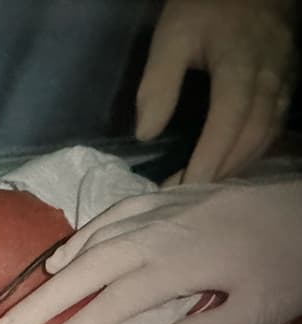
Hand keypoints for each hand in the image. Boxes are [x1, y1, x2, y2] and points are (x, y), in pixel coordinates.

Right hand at [0, 180, 301, 323]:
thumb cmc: (284, 262)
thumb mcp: (257, 309)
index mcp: (172, 267)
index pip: (105, 308)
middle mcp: (149, 236)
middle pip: (78, 274)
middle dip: (35, 305)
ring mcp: (150, 213)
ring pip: (86, 243)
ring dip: (52, 275)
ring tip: (25, 302)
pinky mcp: (157, 200)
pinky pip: (104, 218)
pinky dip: (78, 239)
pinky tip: (66, 256)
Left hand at [136, 0, 297, 183]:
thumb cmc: (205, 5)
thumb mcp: (171, 37)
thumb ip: (158, 84)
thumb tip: (146, 134)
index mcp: (241, 68)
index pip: (228, 124)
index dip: (208, 159)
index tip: (184, 188)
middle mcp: (270, 79)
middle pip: (251, 136)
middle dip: (219, 170)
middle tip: (185, 195)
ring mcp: (284, 80)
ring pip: (267, 134)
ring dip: (237, 165)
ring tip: (205, 186)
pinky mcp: (288, 79)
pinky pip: (276, 124)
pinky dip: (255, 149)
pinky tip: (233, 161)